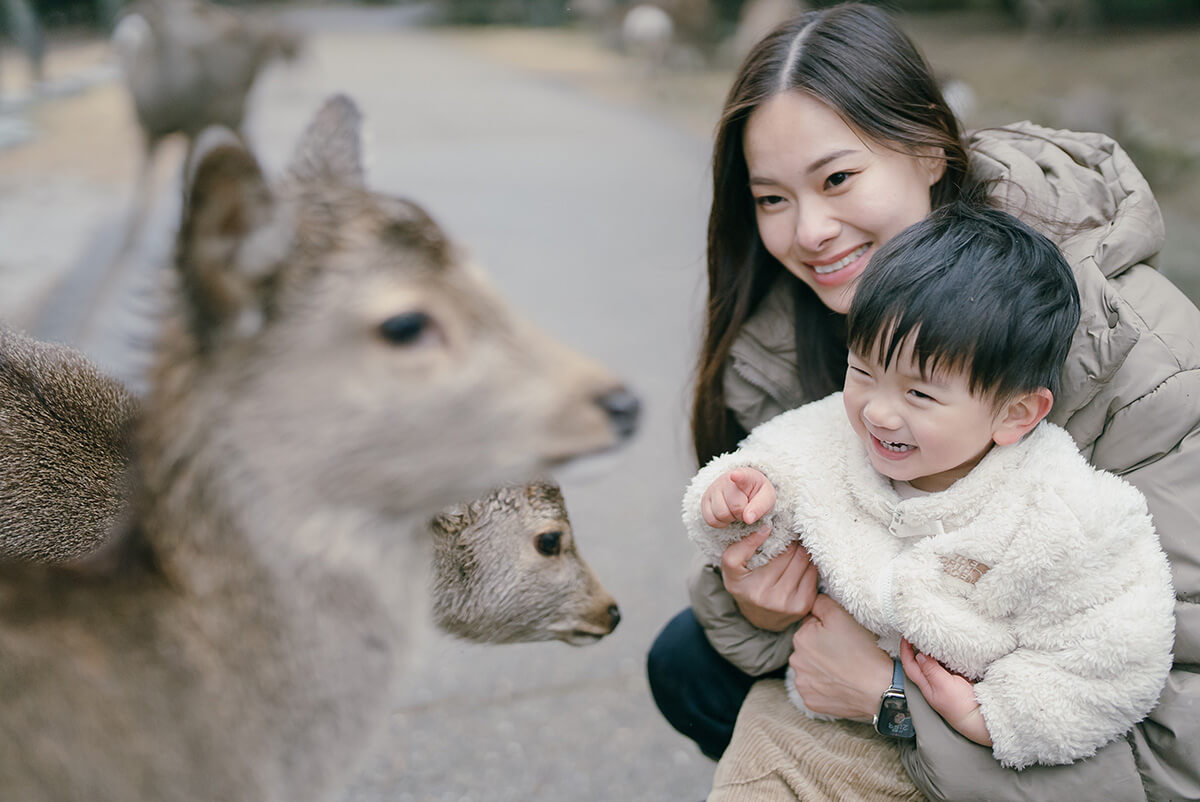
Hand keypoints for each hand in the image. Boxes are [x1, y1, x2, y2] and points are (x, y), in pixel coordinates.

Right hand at [702, 468, 775, 527]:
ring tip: (735, 511)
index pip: (742, 476)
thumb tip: (748, 519)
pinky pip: (711, 520)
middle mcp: (726, 479)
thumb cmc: (756, 494)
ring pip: (720, 514)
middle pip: (735, 507)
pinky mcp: (705, 500)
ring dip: (731, 518)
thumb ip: (760, 508)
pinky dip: (720, 523)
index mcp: (746, 476)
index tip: (735, 475)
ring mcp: (713, 488)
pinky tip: (727, 515)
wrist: (743, 491)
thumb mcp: (766, 498)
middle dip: (742, 514)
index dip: (738, 476)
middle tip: (745, 508)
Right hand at [721, 526, 817, 631]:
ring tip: (795, 547)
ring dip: (801, 550)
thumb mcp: (732, 566)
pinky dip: (809, 564)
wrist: (759, 618)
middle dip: (791, 542)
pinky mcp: (802, 606)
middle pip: (790, 554)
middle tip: (789, 536)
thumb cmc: (746, 585)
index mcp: (746, 585)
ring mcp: (786, 603)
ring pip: (803, 561)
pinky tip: (800, 562)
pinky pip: (812, 573)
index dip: (773, 535)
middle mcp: (766, 597)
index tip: (772, 528)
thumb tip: (766, 527)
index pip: (765, 551)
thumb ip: (741, 545)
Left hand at [788, 595, 892, 721]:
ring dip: (822, 667)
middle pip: (809, 648)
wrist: (878, 688)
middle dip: (822, 647)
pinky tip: (840, 683)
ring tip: (844, 668)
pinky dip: (825, 686)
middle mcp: (795, 662)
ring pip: (811, 668)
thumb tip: (811, 600)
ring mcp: (802, 684)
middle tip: (846, 652)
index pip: (810, 626)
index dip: (828, 629)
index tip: (842, 637)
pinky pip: (815, 689)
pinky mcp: (810, 701)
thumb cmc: (861, 650)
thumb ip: (820, 602)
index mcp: (799, 638)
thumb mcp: (841, 615)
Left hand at [900, 639, 991, 746]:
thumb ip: (931, 670)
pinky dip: (948, 653)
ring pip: (936, 660)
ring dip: (934, 649)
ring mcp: (947, 680)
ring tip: (934, 636)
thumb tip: (919, 655)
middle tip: (920, 632)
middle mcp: (934, 682)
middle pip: (921, 661)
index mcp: (926, 685)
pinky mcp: (959, 678)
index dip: (905, 650)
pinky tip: (951, 646)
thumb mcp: (943, 686)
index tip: (906, 636)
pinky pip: (950, 662)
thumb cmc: (961, 707)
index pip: (910, 665)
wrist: (982, 718)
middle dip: (918, 646)